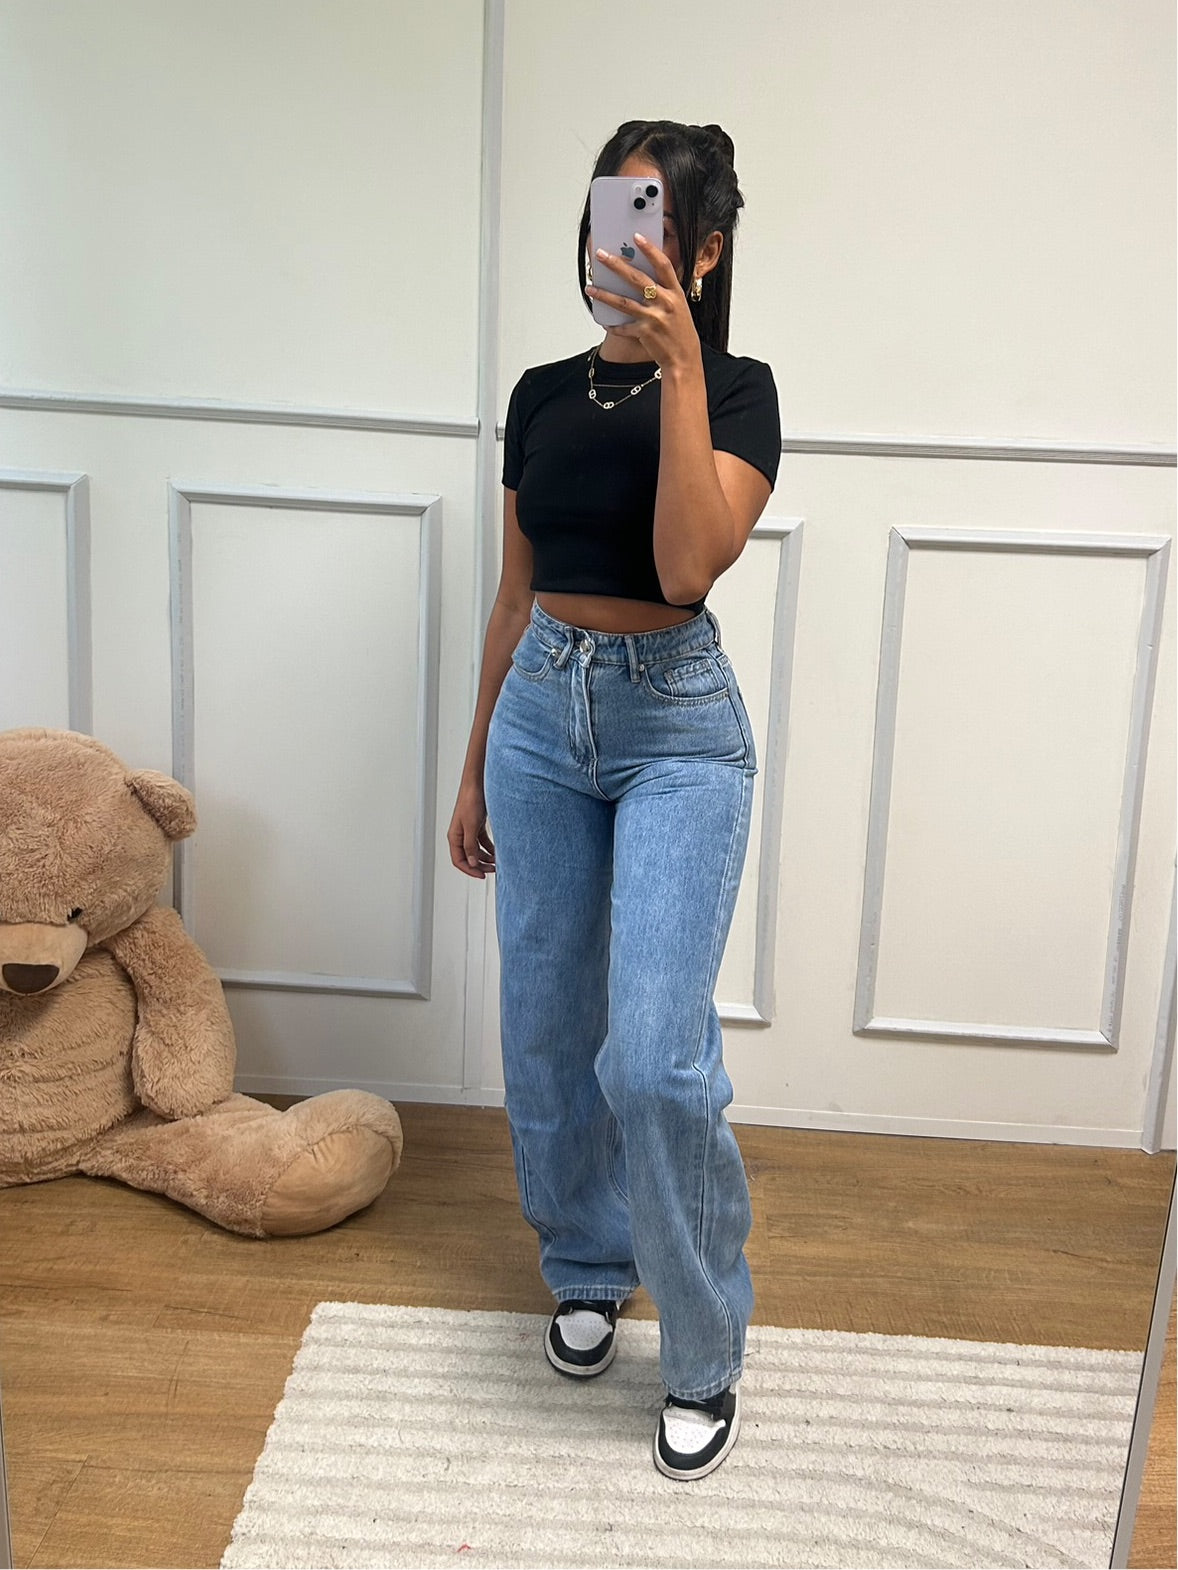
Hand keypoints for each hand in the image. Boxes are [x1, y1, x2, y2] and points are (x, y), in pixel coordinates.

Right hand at [447, 783, 495, 878]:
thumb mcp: (471, 826)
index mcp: (454, 836)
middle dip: (480, 865)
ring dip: (486, 857)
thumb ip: (470, 846)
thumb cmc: (471, 801)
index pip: (459, 860)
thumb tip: (472, 862)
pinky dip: (489, 848)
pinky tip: (498, 851)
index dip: (470, 870)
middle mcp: (460, 835)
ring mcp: (468, 830)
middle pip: (468, 857)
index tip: (482, 876)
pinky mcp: (477, 825)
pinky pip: (482, 842)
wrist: (478, 783)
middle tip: (493, 870)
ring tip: (498, 862)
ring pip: (476, 850)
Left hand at [585, 233, 701, 372]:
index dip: (650, 250)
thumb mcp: (678, 307)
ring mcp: (654, 318)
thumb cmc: (680, 331)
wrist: (684, 358)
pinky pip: (623, 327)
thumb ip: (663, 291)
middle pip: (637, 279)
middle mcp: (665, 303)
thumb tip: (639, 276)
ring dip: (604, 294)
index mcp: (675, 293)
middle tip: (601, 255)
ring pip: (624, 302)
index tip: (637, 237)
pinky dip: (613, 325)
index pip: (663, 265)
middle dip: (617, 265)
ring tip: (590, 287)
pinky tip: (603, 321)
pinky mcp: (644, 333)